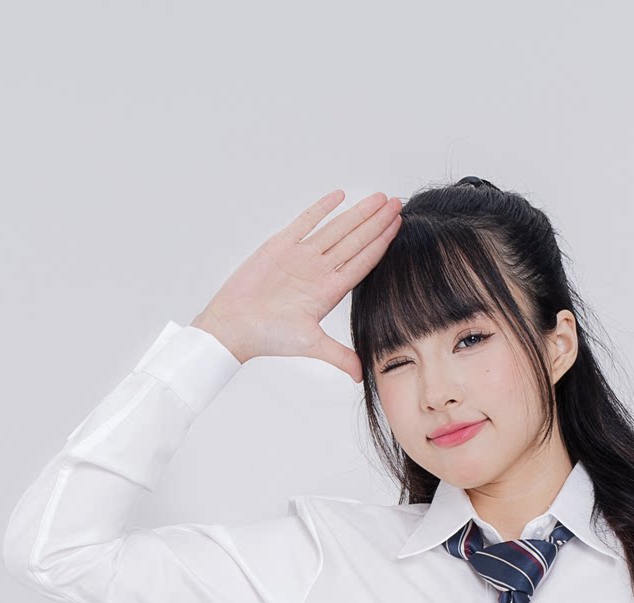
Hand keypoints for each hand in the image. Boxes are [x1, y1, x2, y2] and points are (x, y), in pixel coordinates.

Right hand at [191, 187, 402, 381]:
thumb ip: (338, 355)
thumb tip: (360, 375)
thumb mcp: (310, 345)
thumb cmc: (268, 337)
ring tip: (378, 198)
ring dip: (357, 213)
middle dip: (376, 222)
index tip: (398, 226)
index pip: (363, 262)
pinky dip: (321, 208)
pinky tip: (339, 196)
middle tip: (396, 203)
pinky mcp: (281, 245)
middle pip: (355, 241)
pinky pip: (305, 221)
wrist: (234, 326)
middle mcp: (319, 271)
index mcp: (329, 291)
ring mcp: (302, 257)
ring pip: (336, 228)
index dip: (381, 243)